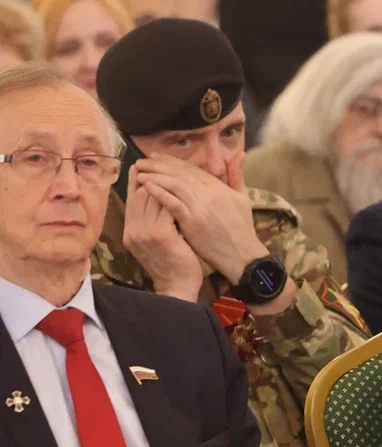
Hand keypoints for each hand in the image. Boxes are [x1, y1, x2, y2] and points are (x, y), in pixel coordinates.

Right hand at [124, 170, 203, 300]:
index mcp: (131, 230)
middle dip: (151, 174)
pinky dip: (175, 195)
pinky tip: (185, 186)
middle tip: (159, 160)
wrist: (179, 286)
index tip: (142, 163)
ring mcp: (144, 232)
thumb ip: (153, 220)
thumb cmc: (174, 262)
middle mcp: (133, 230)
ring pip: (152, 196)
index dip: (136, 179)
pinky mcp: (160, 235)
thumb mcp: (158, 239)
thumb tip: (156, 196)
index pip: (132, 198)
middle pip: (140, 193)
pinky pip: (166, 207)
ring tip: (174, 168)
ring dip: (165, 181)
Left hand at [134, 154, 268, 282]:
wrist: (242, 254)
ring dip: (155, 177)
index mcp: (220, 188)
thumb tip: (239, 154)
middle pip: (180, 174)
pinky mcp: (194, 223)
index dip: (172, 161)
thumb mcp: (243, 198)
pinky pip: (174, 204)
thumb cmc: (242, 228)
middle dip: (158, 165)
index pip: (192, 169)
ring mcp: (201, 208)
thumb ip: (237, 175)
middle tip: (141, 161)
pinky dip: (160, 194)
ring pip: (175, 185)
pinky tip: (147, 187)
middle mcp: (210, 194)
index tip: (156, 156)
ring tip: (139, 173)